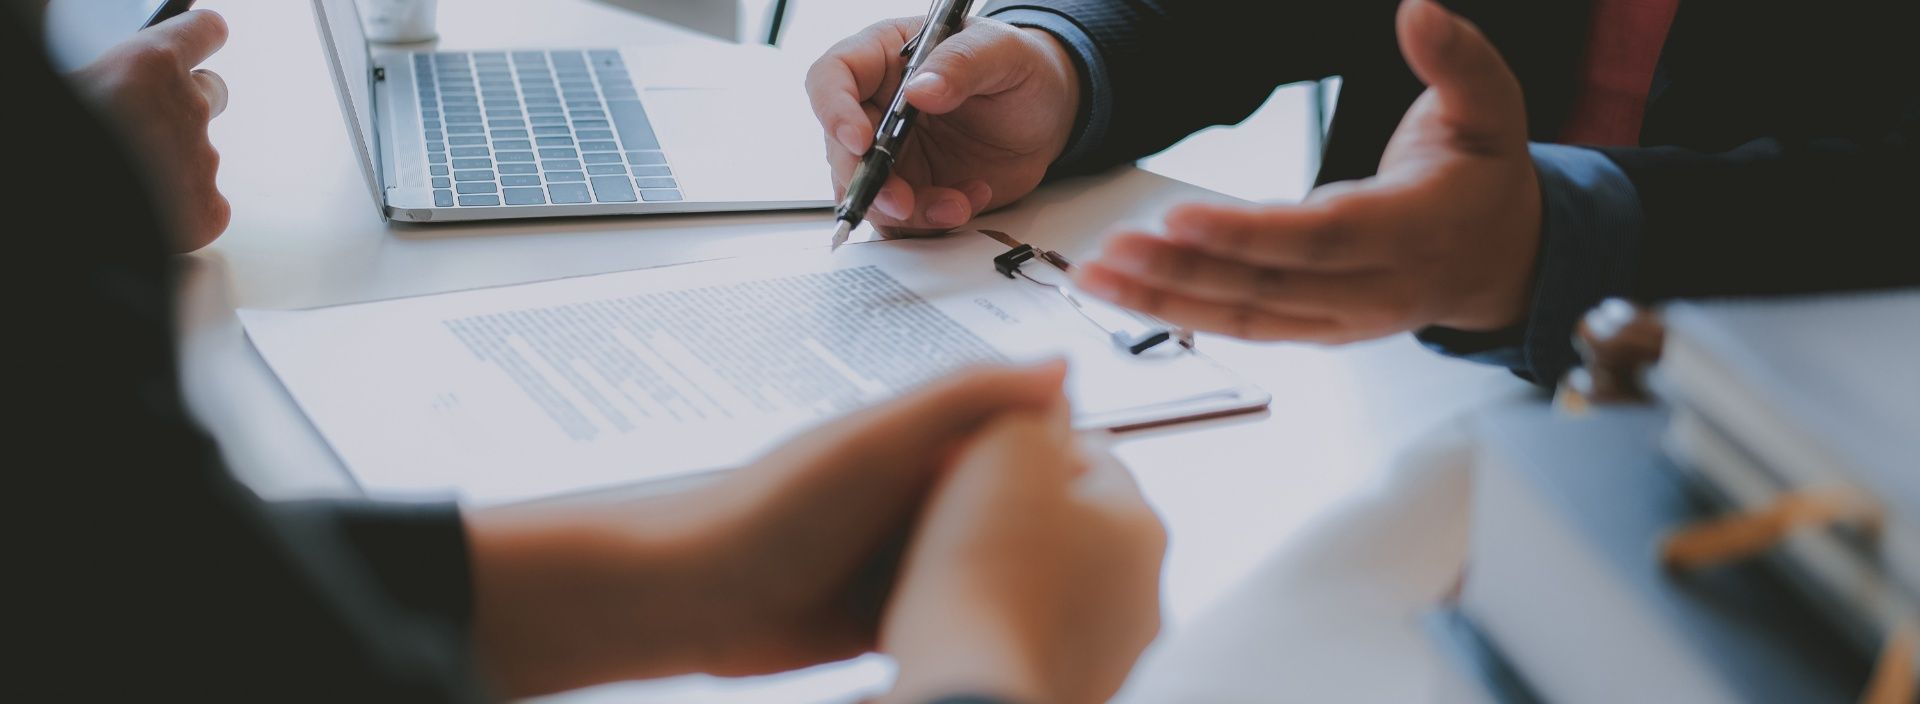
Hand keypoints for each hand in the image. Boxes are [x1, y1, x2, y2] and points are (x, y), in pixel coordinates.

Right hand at [72, 10, 232, 252]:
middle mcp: (188, 107)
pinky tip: (147, 215)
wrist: (66, 205)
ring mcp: (203, 161)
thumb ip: (111, 80)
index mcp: (148, 65)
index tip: (202, 38)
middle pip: (212, 92)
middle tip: (147, 126)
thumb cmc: (64, 133)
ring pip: (200, 154)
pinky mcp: (208, 211)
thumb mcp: (75, 88)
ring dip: (172, 163)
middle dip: (185, 105)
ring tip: (127, 180)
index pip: (203, 31)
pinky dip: (183, 210)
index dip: (200, 37)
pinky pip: (207, 204)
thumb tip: (126, 86)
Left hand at [465, 362, 1070, 696]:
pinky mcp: (889, 613)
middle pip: (1014, 508)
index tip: (1113, 485)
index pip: (1021, 436)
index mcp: (924, 440)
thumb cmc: (769, 511)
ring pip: (989, 567)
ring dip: (1020, 584)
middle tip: (1109, 562)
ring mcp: (903, 555)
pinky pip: (954, 615)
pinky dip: (980, 624)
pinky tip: (1012, 639)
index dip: (1069, 458)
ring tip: (1076, 607)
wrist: (693, 599)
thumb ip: (965, 398)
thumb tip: (1060, 366)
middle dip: (1052, 531)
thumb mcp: (878, 439)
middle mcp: (918, 494)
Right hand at [806, 17, 1080, 234]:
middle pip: (841, 148)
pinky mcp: (913, 189)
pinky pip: (903, 220)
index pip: (833, 77)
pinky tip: (969, 200)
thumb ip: (961, 64)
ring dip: (906, 211)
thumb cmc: (1020, 68)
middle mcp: (877, 107)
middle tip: (902, 202)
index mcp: (884, 57)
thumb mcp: (1001, 52)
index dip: (834, 110)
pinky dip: (931, 222)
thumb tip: (920, 89)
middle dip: (869, 182)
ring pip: (869, 192)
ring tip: (957, 204)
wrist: (1049, 114)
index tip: (860, 140)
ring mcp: (893, 153)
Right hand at [878, 401, 1166, 703]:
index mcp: (1143, 524)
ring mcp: (1111, 650)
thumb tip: (1047, 388)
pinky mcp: (1071, 687)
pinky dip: (1003, 621)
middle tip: (962, 505)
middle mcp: (1143, 592)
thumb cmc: (985, 575)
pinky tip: (961, 616)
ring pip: (1054, 580)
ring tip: (953, 565)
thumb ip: (1031, 403)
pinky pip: (1033, 633)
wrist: (964, 683)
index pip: (1090, 453)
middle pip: (1075, 520)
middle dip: (1021, 507)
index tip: (980, 451)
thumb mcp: (1005, 446)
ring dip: (1012, 567)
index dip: (1024, 441)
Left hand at [1075, 0, 1541, 342]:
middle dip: (1183, 270)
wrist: (1503, 259)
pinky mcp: (1317, 331)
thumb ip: (1456, 57)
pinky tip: (1127, 293)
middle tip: (1112, 248)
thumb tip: (1418, 10)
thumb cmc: (1485, 177)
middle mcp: (1375, 288)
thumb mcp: (1492, 106)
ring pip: (1244, 315)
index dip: (1249, 233)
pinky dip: (1181, 313)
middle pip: (1267, 285)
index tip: (1179, 217)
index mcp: (1415, 230)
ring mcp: (1344, 319)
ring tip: (1096, 273)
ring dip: (1164, 298)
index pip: (1322, 237)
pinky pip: (1243, 327)